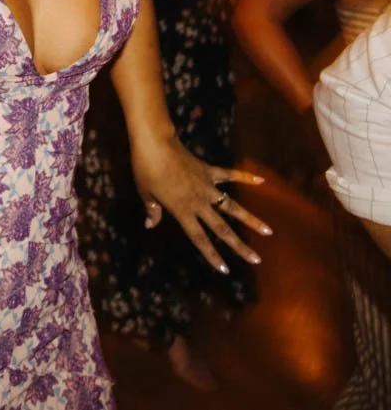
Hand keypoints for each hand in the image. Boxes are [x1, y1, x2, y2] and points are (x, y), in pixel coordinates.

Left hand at [132, 136, 270, 273]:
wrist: (156, 143)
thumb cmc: (146, 169)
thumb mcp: (144, 192)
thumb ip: (152, 210)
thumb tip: (150, 225)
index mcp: (182, 210)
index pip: (199, 238)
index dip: (211, 254)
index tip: (225, 269)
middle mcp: (199, 202)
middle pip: (222, 228)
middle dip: (239, 245)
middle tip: (257, 259)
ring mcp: (207, 186)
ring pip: (233, 206)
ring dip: (250, 219)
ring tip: (268, 231)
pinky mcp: (209, 170)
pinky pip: (230, 175)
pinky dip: (245, 177)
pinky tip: (261, 181)